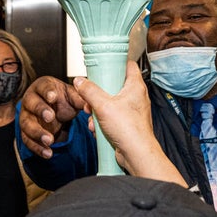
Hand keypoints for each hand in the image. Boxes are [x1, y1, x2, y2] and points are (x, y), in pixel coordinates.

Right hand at [18, 76, 85, 158]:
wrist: (55, 112)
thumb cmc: (62, 100)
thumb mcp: (73, 97)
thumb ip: (81, 99)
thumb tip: (89, 104)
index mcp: (43, 87)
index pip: (43, 87)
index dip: (47, 91)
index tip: (53, 97)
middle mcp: (31, 100)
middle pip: (31, 104)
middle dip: (40, 110)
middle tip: (50, 117)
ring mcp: (27, 116)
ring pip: (26, 124)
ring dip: (37, 133)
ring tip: (49, 140)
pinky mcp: (26, 131)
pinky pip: (27, 140)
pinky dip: (37, 147)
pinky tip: (47, 153)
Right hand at [74, 61, 184, 185]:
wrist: (136, 153)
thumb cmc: (129, 130)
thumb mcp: (103, 105)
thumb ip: (89, 91)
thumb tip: (80, 82)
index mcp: (135, 86)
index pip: (129, 65)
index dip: (115, 63)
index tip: (103, 65)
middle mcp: (135, 97)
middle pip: (114, 85)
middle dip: (98, 93)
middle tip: (90, 97)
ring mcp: (131, 111)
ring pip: (110, 103)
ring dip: (97, 110)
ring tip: (92, 116)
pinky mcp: (126, 123)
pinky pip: (111, 117)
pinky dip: (102, 121)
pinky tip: (96, 127)